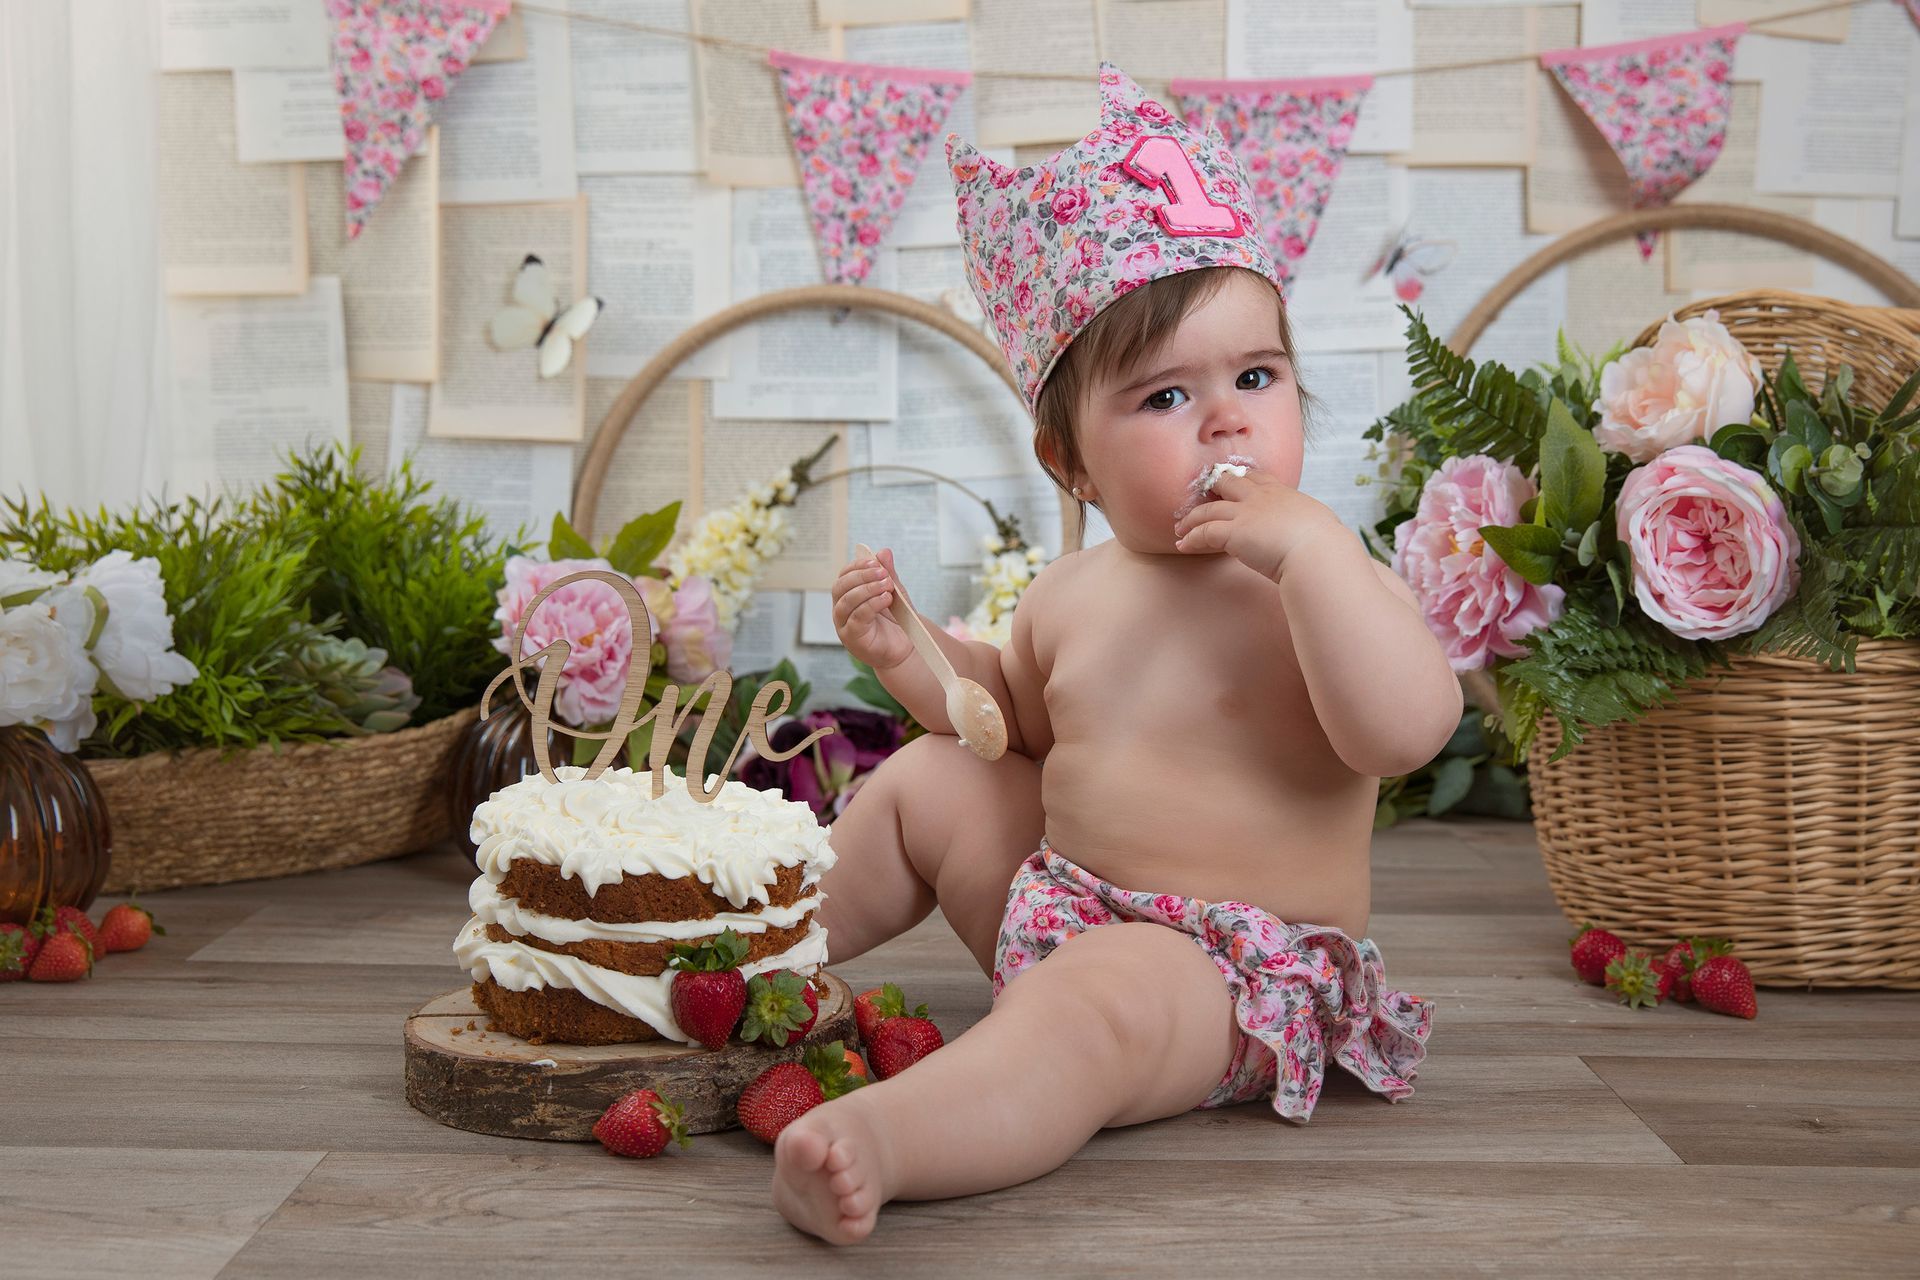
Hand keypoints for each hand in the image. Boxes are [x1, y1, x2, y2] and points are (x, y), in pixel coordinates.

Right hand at [831, 548, 915, 670]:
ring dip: (868, 589)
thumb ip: (888, 574)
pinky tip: (886, 599)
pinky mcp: (852, 638)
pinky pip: (857, 617)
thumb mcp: (894, 593)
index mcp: (848, 596)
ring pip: (847, 601)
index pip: (843, 576)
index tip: (874, 561)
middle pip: (840, 587)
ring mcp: (843, 625)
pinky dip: (872, 605)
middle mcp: (841, 610)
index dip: (857, 566)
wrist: (904, 649)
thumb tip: (883, 551)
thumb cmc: (896, 622)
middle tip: (883, 573)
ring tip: (888, 586)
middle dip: (862, 576)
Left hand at [1171, 469, 1345, 581]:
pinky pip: (1204, 532)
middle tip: (1199, 498)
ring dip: (1192, 518)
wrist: (1318, 552)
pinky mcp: (1234, 531)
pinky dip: (1191, 538)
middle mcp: (1262, 497)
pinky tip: (1183, 545)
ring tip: (1181, 528)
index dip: (1242, 478)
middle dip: (1211, 488)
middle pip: (1227, 482)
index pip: (1258, 477)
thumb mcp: (1319, 524)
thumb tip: (1317, 533)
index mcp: (1284, 493)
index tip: (1231, 480)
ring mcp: (1246, 512)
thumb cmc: (1325, 545)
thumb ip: (1309, 523)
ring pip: (1209, 508)